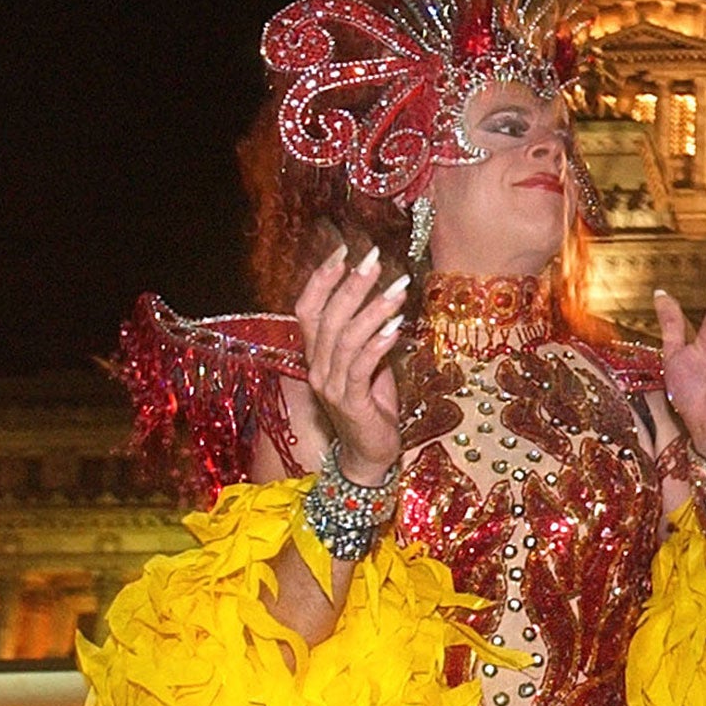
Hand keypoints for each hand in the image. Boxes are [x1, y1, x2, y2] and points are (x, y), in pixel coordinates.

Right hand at [294, 244, 405, 482]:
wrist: (370, 454)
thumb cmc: (373, 406)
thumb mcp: (370, 365)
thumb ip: (367, 336)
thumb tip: (384, 300)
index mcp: (315, 355)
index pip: (307, 309)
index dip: (321, 279)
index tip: (343, 251)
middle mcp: (317, 368)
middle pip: (328, 318)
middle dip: (352, 285)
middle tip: (376, 260)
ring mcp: (331, 386)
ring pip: (346, 339)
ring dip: (373, 310)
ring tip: (398, 288)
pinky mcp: (350, 402)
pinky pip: (361, 366)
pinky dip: (378, 343)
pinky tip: (396, 326)